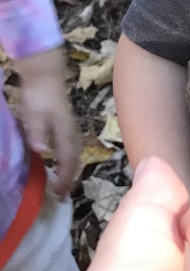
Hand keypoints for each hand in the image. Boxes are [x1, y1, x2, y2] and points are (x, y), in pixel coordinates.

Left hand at [14, 46, 79, 196]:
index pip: (68, 160)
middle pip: (75, 159)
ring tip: (64, 181)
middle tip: (63, 193)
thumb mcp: (34, 114)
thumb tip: (41, 150)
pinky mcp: (66, 123)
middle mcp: (72, 132)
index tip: (59, 194)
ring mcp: (71, 127)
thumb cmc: (39, 95)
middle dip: (70, 177)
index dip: (64, 178)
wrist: (45, 76)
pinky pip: (71, 146)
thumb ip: (37, 132)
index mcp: (65, 132)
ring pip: (75, 152)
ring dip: (71, 168)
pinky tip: (61, 159)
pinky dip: (68, 158)